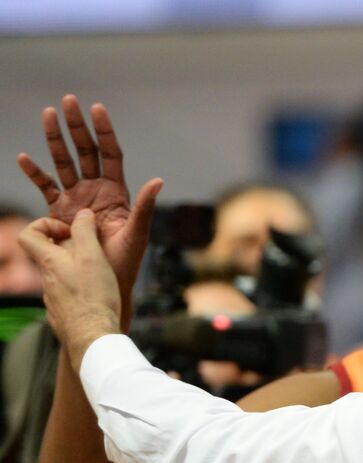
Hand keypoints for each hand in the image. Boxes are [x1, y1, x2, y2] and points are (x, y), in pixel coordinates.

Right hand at [16, 96, 160, 306]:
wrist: (103, 282)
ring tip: (47, 114)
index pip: (110, 154)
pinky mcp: (59, 211)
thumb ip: (144, 207)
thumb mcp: (137, 233)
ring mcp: (76, 198)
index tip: (96, 108)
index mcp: (116, 192)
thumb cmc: (125, 261)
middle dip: (77, 126)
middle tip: (68, 101)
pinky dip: (34, 173)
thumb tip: (158, 181)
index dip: (104, 132)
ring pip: (63, 162)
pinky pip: (44, 187)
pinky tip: (24, 158)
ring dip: (55, 139)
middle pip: (85, 151)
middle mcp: (95, 190)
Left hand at [18, 210, 120, 363]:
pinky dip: (80, 295)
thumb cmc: (94, 297)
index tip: (68, 232)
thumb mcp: (92, 256)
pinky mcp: (62, 316)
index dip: (44, 226)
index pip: (28, 234)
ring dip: (77, 274)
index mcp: (49, 262)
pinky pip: (67, 299)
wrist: (93, 337)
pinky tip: (97, 301)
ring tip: (100, 280)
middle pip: (49, 256)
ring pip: (60, 278)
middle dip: (70, 250)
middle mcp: (46, 280)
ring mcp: (52, 299)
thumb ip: (85, 232)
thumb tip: (82, 215)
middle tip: (92, 253)